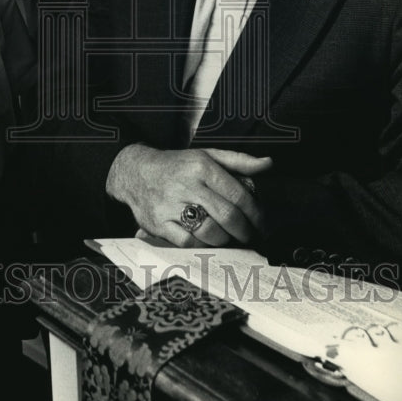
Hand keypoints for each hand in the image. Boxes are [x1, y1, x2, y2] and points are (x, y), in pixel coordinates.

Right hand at [106, 145, 272, 246]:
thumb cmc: (176, 166)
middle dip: (244, 231)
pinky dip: (202, 245)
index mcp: (202, 166)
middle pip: (227, 217)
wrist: (135, 172)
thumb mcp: (206, 155)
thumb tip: (267, 164)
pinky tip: (207, 240)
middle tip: (249, 236)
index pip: (238, 196)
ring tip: (229, 238)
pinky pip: (189, 243)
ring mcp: (171, 205)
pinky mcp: (159, 223)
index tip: (262, 224)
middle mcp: (186, 185)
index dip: (256, 215)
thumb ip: (238, 161)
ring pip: (210, 233)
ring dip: (225, 240)